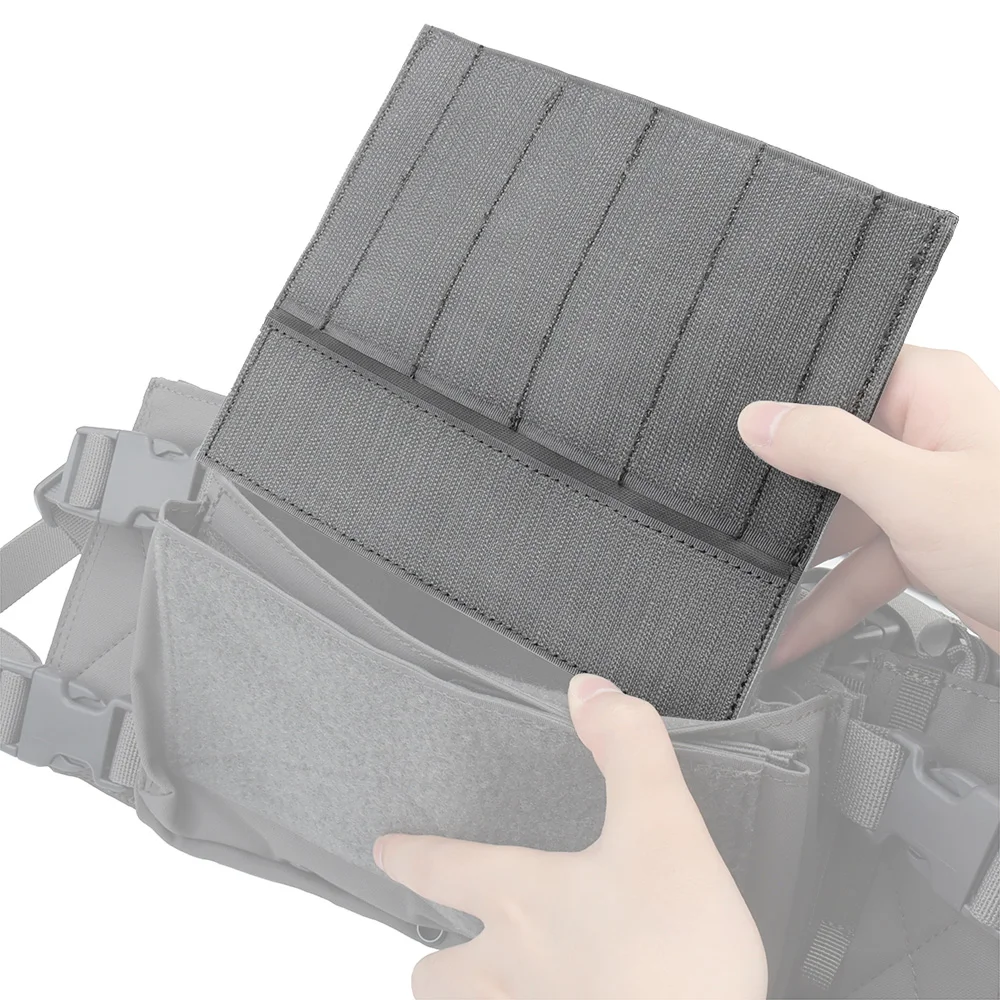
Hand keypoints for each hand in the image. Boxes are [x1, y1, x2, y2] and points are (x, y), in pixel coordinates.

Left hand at [374, 674, 766, 999]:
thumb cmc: (679, 957)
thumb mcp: (664, 828)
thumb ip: (630, 751)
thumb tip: (589, 691)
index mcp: (526, 903)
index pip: (443, 870)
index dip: (409, 856)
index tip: (386, 851)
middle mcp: (514, 974)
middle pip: (438, 978)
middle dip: (435, 965)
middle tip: (442, 954)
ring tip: (486, 992)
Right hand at [738, 346, 999, 665]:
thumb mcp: (913, 492)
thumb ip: (830, 449)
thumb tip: (760, 418)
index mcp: (929, 392)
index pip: (831, 382)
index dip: (778, 409)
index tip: (724, 438)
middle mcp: (928, 435)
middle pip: (829, 457)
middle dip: (783, 504)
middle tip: (727, 525)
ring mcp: (929, 492)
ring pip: (843, 520)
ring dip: (803, 567)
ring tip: (751, 596)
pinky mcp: (933, 544)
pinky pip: (866, 565)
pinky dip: (833, 600)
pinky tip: (794, 633)